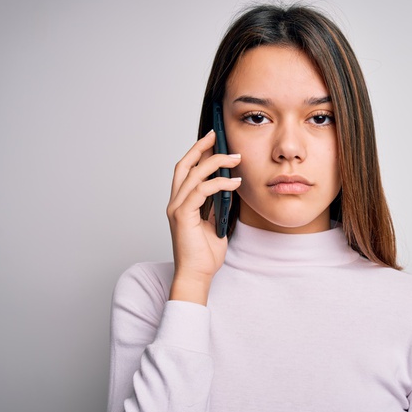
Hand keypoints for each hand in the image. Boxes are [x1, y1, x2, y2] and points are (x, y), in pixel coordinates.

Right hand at [166, 130, 241, 304]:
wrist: (197, 275)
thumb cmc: (205, 255)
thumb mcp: (215, 224)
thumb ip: (216, 206)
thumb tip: (228, 189)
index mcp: (181, 203)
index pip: (186, 170)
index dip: (197, 153)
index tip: (213, 140)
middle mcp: (175, 202)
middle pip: (184, 165)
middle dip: (200, 147)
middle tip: (217, 135)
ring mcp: (177, 208)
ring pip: (194, 174)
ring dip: (216, 163)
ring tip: (236, 159)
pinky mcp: (183, 216)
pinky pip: (201, 190)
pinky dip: (219, 183)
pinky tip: (235, 183)